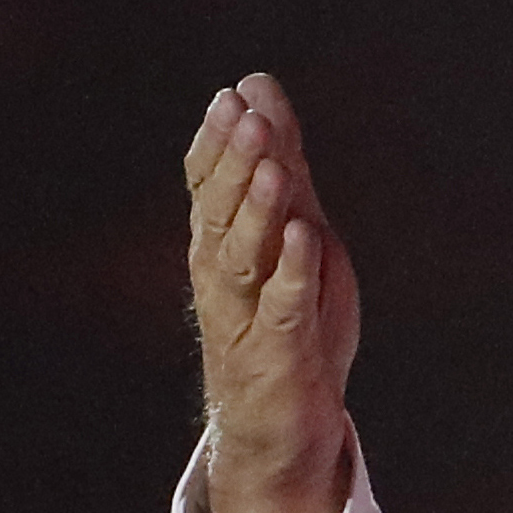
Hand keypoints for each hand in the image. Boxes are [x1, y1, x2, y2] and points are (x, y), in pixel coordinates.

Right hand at [185, 74, 359, 512]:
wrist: (283, 427)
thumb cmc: (288, 321)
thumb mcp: (293, 230)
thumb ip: (280, 163)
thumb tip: (257, 85)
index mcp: (221, 244)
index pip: (208, 185)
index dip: (218, 144)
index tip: (233, 97)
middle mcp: (222, 277)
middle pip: (222, 212)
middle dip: (236, 164)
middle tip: (247, 117)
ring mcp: (244, 317)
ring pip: (243, 256)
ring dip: (257, 210)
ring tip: (272, 166)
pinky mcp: (276, 355)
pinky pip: (282, 309)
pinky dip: (292, 273)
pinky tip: (304, 239)